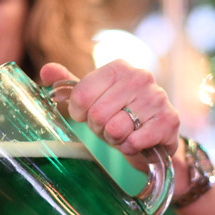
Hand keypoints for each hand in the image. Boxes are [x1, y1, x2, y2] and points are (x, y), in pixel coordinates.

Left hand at [40, 60, 179, 169]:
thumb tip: (45, 70)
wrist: (154, 134)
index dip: (80, 114)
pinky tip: (137, 141)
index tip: (90, 115)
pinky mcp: (169, 120)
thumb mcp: (93, 98)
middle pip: (97, 114)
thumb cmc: (120, 113)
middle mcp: (140, 76)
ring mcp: (157, 97)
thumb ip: (69, 85)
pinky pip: (134, 141)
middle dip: (100, 128)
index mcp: (118, 67)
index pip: (80, 96)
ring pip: (116, 129)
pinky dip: (131, 148)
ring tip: (125, 133)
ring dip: (116, 139)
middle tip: (111, 126)